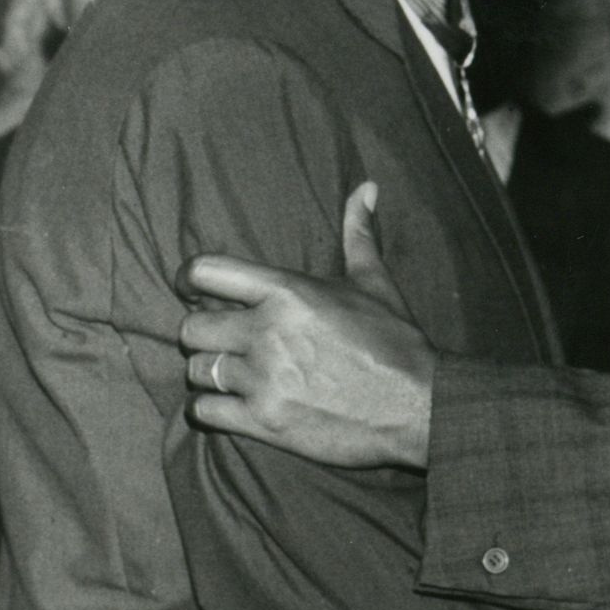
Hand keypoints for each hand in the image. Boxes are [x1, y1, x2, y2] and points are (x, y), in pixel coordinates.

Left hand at [182, 184, 436, 469]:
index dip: (189, 280)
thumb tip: (367, 187)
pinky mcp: (265, 422)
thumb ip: (358, 234)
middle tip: (224, 343)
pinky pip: (204, 412)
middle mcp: (268, 332)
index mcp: (288, 291)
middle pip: (191, 328)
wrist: (419, 407)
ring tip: (233, 376)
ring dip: (210, 374)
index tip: (194, 291)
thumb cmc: (395, 343)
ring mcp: (264, 379)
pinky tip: (231, 406)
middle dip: (203, 335)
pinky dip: (211, 410)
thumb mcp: (374, 282)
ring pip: (197, 371)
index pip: (204, 272)